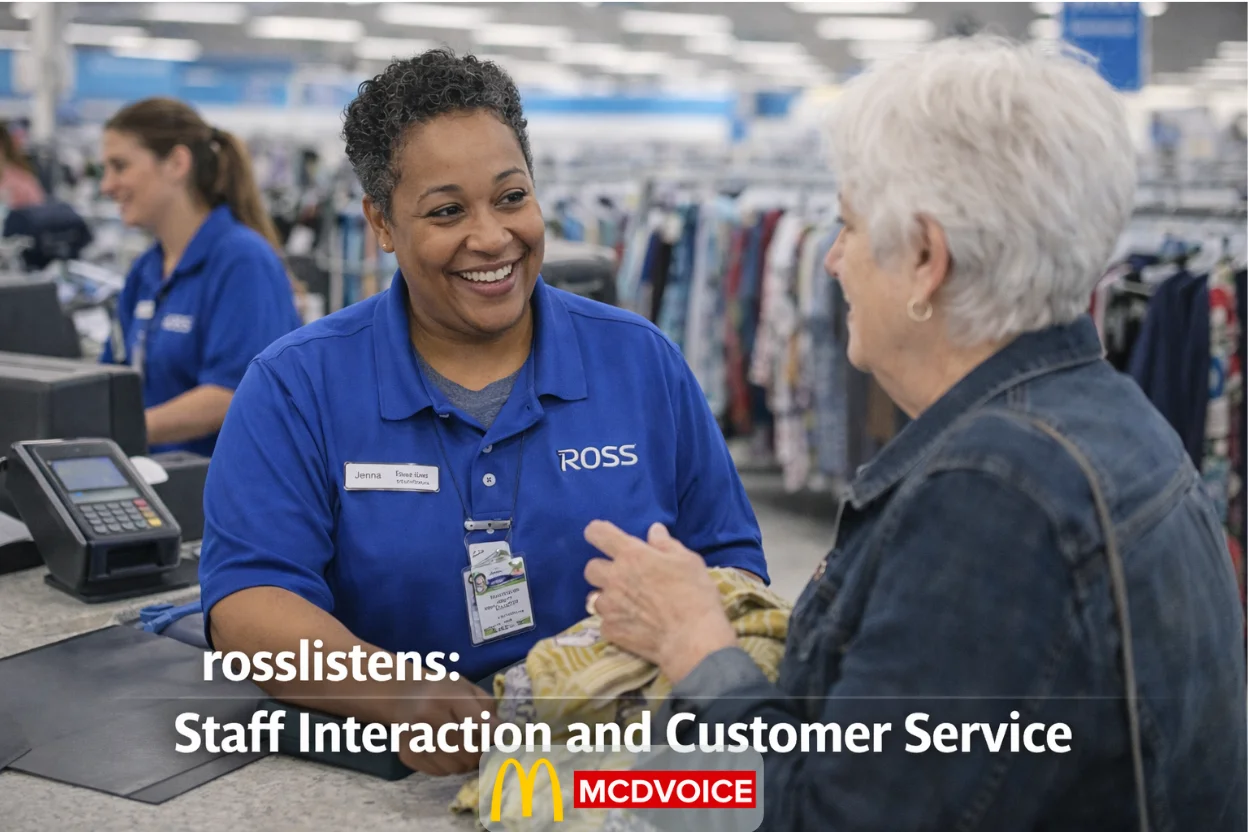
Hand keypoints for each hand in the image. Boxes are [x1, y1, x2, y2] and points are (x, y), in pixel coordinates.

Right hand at [391, 678, 496, 775]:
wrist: (402, 696)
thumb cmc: (442, 691)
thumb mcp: (467, 689)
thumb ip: (487, 709)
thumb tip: (502, 735)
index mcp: (446, 697)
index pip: (476, 722)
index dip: (492, 735)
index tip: (501, 740)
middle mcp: (428, 717)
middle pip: (468, 750)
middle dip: (482, 752)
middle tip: (484, 747)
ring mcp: (415, 738)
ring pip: (456, 766)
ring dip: (467, 762)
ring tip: (465, 748)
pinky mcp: (408, 755)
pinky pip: (441, 773)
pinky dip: (450, 766)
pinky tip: (447, 751)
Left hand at [583, 521, 736, 684]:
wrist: (692, 639)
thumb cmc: (695, 595)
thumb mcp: (688, 561)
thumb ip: (666, 544)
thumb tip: (653, 530)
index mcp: (632, 555)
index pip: (598, 533)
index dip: (598, 533)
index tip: (604, 538)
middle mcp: (614, 578)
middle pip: (590, 568)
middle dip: (603, 570)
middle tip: (623, 578)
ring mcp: (609, 606)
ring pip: (594, 598)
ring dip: (608, 598)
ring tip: (627, 606)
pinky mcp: (610, 630)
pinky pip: (604, 623)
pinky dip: (615, 623)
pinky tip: (632, 626)